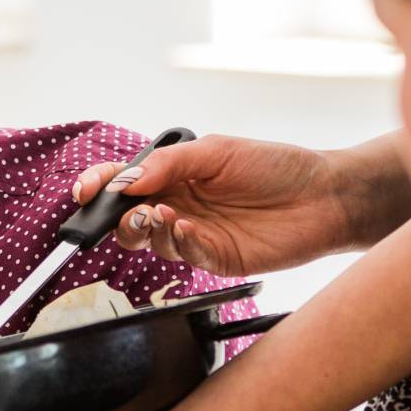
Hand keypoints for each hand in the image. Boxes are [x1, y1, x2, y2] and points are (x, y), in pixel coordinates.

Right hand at [73, 134, 410, 276]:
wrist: (325, 197)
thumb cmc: (277, 167)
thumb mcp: (218, 151)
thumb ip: (168, 163)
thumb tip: (126, 178)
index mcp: (173, 177)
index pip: (123, 184)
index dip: (98, 188)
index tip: (85, 191)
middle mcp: (178, 207)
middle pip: (126, 220)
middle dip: (117, 218)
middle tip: (132, 210)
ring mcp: (194, 235)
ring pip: (148, 242)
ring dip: (148, 230)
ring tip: (164, 216)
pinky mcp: (213, 260)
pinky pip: (182, 256)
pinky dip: (179, 243)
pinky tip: (189, 229)